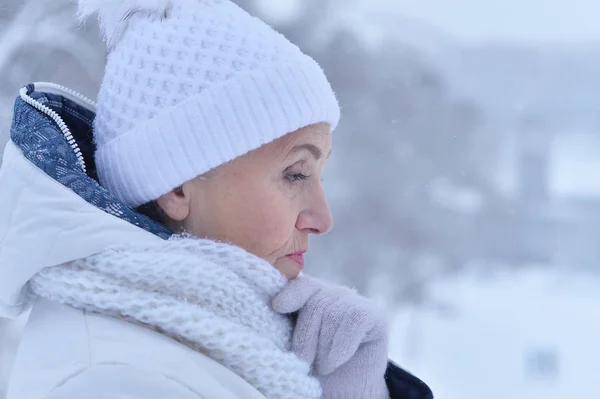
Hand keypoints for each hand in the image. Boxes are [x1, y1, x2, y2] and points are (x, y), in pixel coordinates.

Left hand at [272, 275, 389, 398]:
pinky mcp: (373, 314)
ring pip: (333, 314)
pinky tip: (337, 361)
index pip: (301, 285)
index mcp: (309, 297)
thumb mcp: (297, 346)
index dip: (291, 293)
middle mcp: (332, 294)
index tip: (278, 306)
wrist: (347, 389)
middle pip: (315, 304)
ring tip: (324, 365)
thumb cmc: (316, 367)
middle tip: (304, 362)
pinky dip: (341, 347)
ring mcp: (354, 301)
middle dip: (306, 338)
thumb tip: (274, 306)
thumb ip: (287, 325)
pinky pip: (354, 322)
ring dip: (325, 348)